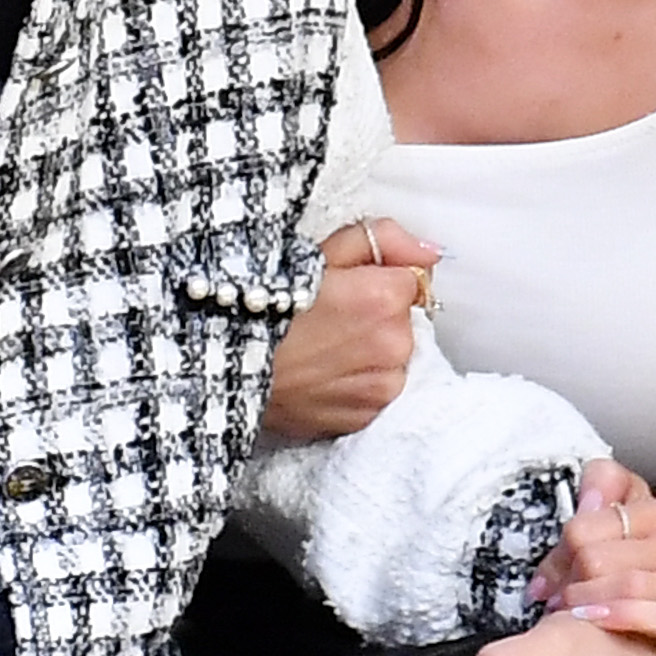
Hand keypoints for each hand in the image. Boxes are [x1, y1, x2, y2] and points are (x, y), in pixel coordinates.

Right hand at [259, 219, 439, 440]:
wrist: (227, 368)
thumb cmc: (263, 307)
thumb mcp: (319, 252)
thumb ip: (384, 240)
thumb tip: (429, 252)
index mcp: (385, 298)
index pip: (409, 280)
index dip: (375, 280)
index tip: (343, 290)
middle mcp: (394, 344)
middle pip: (401, 320)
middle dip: (375, 317)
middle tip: (326, 319)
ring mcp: (383, 386)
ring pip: (391, 357)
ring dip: (368, 352)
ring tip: (321, 349)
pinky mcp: (366, 416)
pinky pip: (375, 390)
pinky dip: (356, 383)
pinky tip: (322, 373)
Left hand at [528, 465, 655, 655]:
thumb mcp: (631, 522)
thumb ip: (602, 494)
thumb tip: (583, 502)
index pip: (587, 525)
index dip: (560, 554)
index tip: (549, 577)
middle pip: (597, 558)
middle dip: (569, 582)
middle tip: (557, 600)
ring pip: (623, 585)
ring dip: (586, 602)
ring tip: (570, 614)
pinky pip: (649, 614)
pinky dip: (618, 616)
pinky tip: (598, 620)